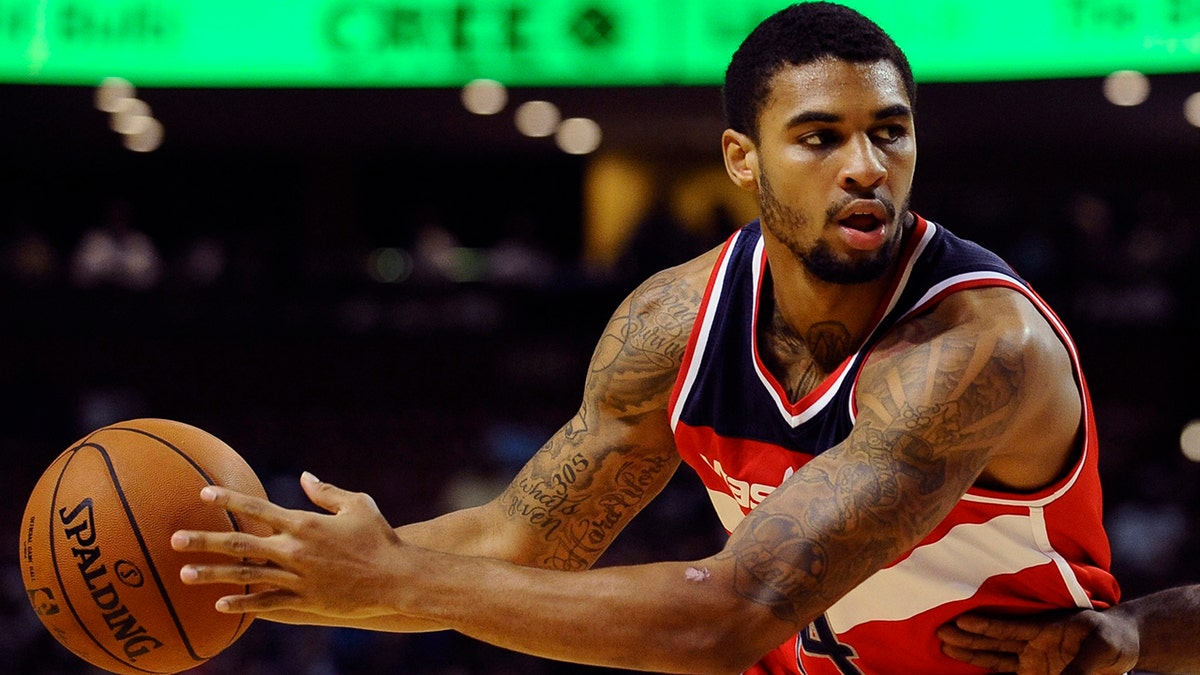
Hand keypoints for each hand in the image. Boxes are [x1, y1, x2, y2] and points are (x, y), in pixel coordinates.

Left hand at [172, 472, 406, 618]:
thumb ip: (326, 491)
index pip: (257, 508)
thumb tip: (303, 476)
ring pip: (246, 576)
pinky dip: (243, 604)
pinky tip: (220, 605)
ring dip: (213, 574)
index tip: (203, 492)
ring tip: (185, 574)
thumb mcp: (358, 504)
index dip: (229, 498)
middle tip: (175, 539)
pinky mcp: (306, 602)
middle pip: (240, 543)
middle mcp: (295, 550)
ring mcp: (298, 578)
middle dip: (205, 540)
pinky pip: (268, 603)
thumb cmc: (380, 537)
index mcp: (304, 523)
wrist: (398, 577)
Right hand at [937, 610, 1138, 674]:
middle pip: (994, 640)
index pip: (1008, 627)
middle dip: (966, 637)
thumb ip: (1081, 666)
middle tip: (939, 632)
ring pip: (994, 655)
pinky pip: (1007, 672)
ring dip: (971, 652)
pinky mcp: (1036, 671)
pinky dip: (989, 672)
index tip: (961, 619)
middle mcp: (1032, 642)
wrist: (1123, 643)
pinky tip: (972, 671)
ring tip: (945, 646)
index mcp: (1044, 628)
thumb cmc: (1113, 637)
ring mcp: (1032, 657)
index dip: (985, 624)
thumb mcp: (1101, 647)